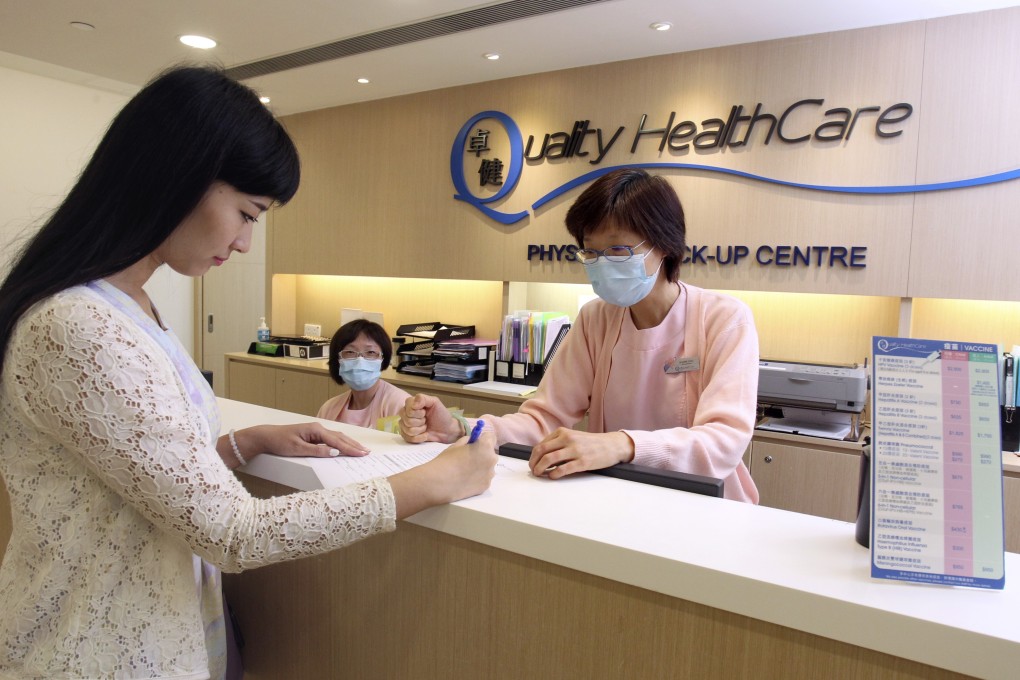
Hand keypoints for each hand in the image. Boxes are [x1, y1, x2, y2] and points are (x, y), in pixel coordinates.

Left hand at [237, 423, 369, 460]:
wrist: (267, 436)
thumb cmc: (280, 442)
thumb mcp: (298, 449)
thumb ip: (317, 451)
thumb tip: (335, 453)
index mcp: (316, 430)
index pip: (337, 441)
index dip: (350, 448)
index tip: (362, 454)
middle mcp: (318, 428)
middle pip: (340, 437)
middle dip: (354, 445)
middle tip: (367, 452)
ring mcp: (316, 431)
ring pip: (337, 437)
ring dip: (349, 443)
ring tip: (361, 449)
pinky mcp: (313, 435)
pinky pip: (331, 439)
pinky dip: (341, 443)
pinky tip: (345, 446)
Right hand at [388, 429, 497, 517]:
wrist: (436, 485)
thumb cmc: (442, 463)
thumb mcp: (453, 446)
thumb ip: (466, 441)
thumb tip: (471, 440)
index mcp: (483, 446)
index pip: (489, 435)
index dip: (481, 437)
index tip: (475, 440)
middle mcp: (490, 459)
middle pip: (489, 451)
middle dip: (480, 452)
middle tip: (465, 457)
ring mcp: (488, 475)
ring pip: (487, 466)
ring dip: (479, 466)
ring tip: (461, 470)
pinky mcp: (484, 487)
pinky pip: (483, 478)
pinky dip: (476, 478)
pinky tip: (462, 480)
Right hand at [399, 394, 461, 443]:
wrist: (446, 430)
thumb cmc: (441, 415)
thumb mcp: (435, 402)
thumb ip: (423, 399)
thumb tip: (413, 403)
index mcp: (411, 404)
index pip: (408, 409)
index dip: (418, 412)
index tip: (425, 412)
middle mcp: (406, 414)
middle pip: (407, 420)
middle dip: (420, 421)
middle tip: (426, 420)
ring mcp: (405, 425)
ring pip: (408, 430)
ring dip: (420, 430)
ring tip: (426, 426)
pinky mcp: (407, 436)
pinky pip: (409, 438)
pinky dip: (420, 437)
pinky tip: (425, 434)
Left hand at [528, 429, 633, 478]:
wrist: (612, 445)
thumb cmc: (591, 443)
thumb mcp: (573, 437)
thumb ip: (558, 443)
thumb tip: (542, 457)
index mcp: (563, 432)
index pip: (541, 444)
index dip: (533, 456)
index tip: (532, 463)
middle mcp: (567, 439)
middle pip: (541, 451)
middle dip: (533, 462)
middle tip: (533, 470)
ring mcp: (575, 450)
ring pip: (549, 459)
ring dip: (540, 469)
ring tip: (539, 474)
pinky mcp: (582, 462)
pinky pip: (563, 469)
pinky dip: (554, 474)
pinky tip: (552, 476)